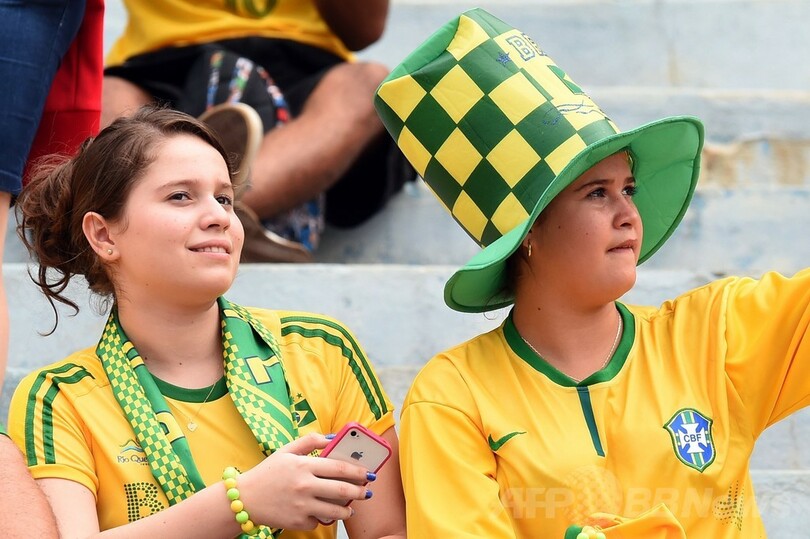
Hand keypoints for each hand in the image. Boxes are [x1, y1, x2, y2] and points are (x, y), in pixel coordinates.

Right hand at [239, 433, 372, 529]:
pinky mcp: (297, 522)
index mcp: (303, 465)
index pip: (338, 467)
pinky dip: (322, 518)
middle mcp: (304, 486)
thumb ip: (310, 441)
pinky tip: (321, 513)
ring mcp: (301, 506)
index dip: (358, 471)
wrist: (244, 499)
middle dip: (359, 492)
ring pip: (335, 511)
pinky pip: (318, 521)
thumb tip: (333, 437)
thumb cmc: (267, 473)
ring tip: (351, 508)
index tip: (368, 473)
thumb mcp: (286, 451)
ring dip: (348, 510)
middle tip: (366, 492)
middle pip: (342, 490)